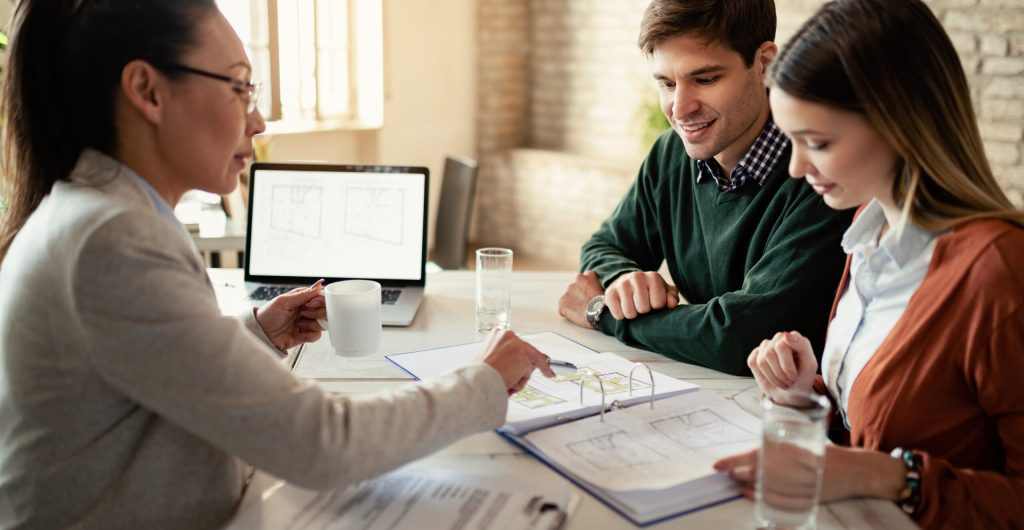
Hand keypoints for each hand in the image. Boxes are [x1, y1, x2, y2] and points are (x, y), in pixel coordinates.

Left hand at [256, 280, 326, 350]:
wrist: (261, 334)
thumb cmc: (268, 315)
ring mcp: (307, 323)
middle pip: (326, 310)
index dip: (321, 301)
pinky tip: (299, 332)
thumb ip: (302, 295)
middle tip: (304, 314)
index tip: (312, 304)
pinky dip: (310, 335)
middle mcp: (307, 310)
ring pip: (323, 323)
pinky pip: (317, 335)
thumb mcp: (283, 301)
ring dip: (313, 324)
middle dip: (317, 313)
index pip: (321, 296)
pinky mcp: (306, 335)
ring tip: (299, 324)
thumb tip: (319, 286)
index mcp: (303, 299)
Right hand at [479, 328, 555, 394]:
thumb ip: (505, 358)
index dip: (528, 353)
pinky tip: (509, 383)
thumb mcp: (490, 360)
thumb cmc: (478, 374)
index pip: (518, 344)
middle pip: (529, 351)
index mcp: (497, 334)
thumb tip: (522, 365)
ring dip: (520, 377)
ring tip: (505, 382)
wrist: (477, 380)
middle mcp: (508, 335)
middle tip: (550, 373)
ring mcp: (517, 345)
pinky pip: (528, 372)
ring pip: (529, 364)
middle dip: (540, 364)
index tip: (543, 356)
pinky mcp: (523, 356)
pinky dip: (521, 381)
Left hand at [557, 271, 603, 328]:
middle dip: (578, 294)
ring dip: (572, 302)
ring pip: (568, 297)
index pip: (583, 280)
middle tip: (585, 304)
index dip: (586, 289)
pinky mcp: (562, 301)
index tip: (589, 295)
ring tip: (581, 310)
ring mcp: (568, 290)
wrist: (599, 314)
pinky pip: (562, 307)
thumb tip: (594, 292)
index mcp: (588, 275)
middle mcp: (576, 280)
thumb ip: (596, 286)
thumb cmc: (604, 305)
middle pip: (575, 287)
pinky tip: (575, 315)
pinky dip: (566, 311)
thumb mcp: (605, 290)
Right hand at [604, 271, 678, 319]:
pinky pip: (618, 315)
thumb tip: (672, 304)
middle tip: (642, 306)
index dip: (657, 307)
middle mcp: (636, 277)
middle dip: (644, 311)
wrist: (627, 282)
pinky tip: (623, 308)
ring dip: (632, 315)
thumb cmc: (649, 291)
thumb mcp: (664, 291)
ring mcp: (622, 284)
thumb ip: (671, 296)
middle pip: (643, 308)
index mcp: (653, 277)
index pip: (658, 303)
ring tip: (633, 307)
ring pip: (630, 313)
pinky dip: (621, 316)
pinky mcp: (610, 293)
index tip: (654, 303)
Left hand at [713, 445, 905, 503]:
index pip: (758, 454)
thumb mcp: (806, 444)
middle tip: (727, 472)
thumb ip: (782, 448)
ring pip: (768, 488)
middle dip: (741, 472)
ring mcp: (804, 484)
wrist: (859, 471)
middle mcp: (798, 467)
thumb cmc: (828, 455)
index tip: (719, 464)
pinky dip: (764, 499)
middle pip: (760, 472)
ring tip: (737, 484)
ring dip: (749, 486)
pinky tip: (752, 496)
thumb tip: (754, 454)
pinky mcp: (809, 498)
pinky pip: (781, 501)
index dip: (736, 460)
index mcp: (795, 450)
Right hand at [747, 331, 817, 401]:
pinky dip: (764, 375)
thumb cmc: (802, 378)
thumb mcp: (810, 364)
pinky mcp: (756, 355)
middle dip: (780, 373)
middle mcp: (778, 339)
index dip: (787, 365)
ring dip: (773, 377)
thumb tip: (786, 335)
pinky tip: (772, 377)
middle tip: (789, 381)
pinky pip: (753, 362)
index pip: (782, 345)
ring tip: (783, 381)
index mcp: (793, 338)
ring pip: (761, 360)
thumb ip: (802, 345)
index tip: (794, 376)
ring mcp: (766, 346)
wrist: (793, 393)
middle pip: (769, 353)